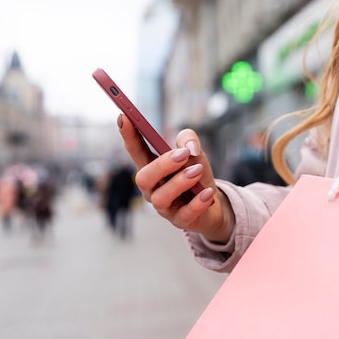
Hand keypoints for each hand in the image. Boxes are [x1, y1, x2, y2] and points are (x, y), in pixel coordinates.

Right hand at [117, 114, 234, 242]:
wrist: (214, 204)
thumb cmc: (197, 175)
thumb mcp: (195, 153)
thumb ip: (189, 141)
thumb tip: (189, 148)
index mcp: (153, 168)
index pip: (136, 151)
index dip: (129, 136)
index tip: (124, 117)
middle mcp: (153, 188)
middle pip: (143, 178)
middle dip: (161, 165)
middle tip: (182, 154)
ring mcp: (165, 207)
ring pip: (161, 198)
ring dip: (179, 182)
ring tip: (197, 171)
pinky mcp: (181, 221)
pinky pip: (185, 214)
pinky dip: (197, 203)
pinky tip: (207, 193)